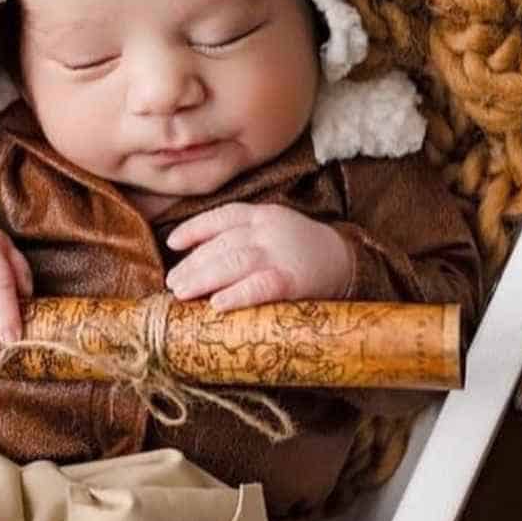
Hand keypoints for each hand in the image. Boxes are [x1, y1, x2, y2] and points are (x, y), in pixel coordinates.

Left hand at [165, 204, 352, 309]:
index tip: (172, 243)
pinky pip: (261, 286)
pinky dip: (237, 295)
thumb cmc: (301, 253)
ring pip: (234, 262)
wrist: (349, 264)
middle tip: (173, 283)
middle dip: (193, 264)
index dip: (194, 229)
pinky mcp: (293, 281)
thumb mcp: (273, 232)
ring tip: (181, 293)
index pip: (223, 216)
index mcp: (264, 215)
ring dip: (203, 278)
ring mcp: (281, 254)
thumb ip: (241, 237)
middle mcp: (270, 230)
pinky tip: (217, 305)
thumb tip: (193, 256)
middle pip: (223, 244)